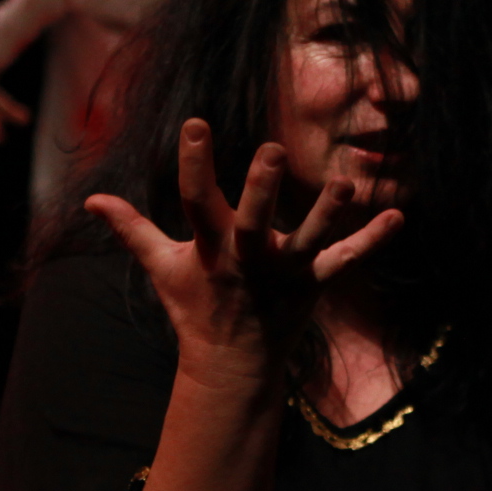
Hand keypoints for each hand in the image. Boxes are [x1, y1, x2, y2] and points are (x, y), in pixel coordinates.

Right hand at [85, 121, 402, 374]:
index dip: (194, 163)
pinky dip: (373, 241)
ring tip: (346, 186)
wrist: (232, 368)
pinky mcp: (313, 285)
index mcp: (209, 249)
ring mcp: (284, 274)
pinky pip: (347, 262)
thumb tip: (92, 201)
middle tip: (273, 150)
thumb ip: (132, 230)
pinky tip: (399, 215)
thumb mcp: (162, 268)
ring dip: (328, 214)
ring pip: (310, 241)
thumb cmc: (195, 307)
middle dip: (263, 190)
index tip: (196, 123)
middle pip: (255, 222)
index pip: (196, 200)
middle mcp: (247, 260)